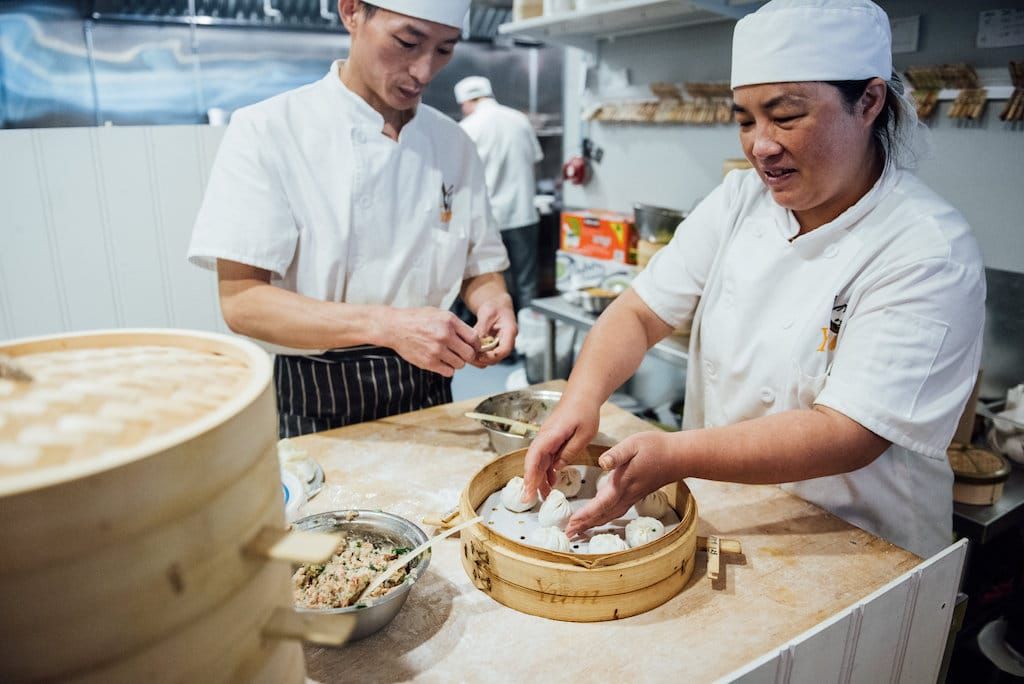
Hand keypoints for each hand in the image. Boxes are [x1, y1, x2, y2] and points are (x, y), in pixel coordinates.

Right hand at [385, 307, 477, 376]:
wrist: (395, 327)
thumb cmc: (417, 319)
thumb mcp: (438, 313)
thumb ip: (456, 325)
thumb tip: (473, 339)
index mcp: (449, 321)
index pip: (474, 338)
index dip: (476, 345)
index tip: (473, 347)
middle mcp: (445, 335)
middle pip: (470, 354)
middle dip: (468, 355)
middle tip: (462, 354)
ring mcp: (437, 350)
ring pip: (460, 364)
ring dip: (456, 362)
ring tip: (448, 356)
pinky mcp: (429, 362)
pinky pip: (449, 372)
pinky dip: (447, 369)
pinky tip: (441, 362)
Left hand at [470, 295, 516, 367]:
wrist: (497, 306)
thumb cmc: (494, 307)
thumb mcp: (487, 313)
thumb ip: (482, 327)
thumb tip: (476, 341)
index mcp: (510, 331)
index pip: (505, 349)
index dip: (493, 356)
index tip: (480, 356)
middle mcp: (508, 340)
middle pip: (499, 357)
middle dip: (485, 359)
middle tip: (470, 357)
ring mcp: (502, 344)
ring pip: (493, 358)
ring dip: (481, 359)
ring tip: (468, 355)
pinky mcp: (495, 346)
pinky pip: (488, 355)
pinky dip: (479, 355)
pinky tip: (469, 351)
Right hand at [521, 397, 600, 499]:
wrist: (583, 395)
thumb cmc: (584, 411)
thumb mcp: (584, 434)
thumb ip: (570, 452)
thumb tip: (557, 468)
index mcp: (550, 435)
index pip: (533, 458)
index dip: (529, 476)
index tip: (527, 492)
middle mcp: (544, 438)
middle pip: (533, 463)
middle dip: (531, 482)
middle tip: (532, 501)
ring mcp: (547, 439)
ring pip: (538, 462)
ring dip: (539, 479)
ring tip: (545, 497)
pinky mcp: (551, 440)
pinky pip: (545, 458)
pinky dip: (547, 471)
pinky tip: (552, 482)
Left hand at [565, 431, 679, 537]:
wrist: (678, 456)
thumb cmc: (655, 447)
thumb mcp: (633, 444)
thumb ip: (616, 454)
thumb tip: (602, 463)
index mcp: (622, 483)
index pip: (600, 504)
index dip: (585, 515)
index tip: (571, 524)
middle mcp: (626, 494)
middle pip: (603, 515)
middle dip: (585, 525)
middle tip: (568, 534)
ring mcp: (632, 497)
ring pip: (610, 516)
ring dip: (593, 524)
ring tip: (579, 531)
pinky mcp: (636, 495)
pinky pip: (617, 512)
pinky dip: (604, 518)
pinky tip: (600, 519)